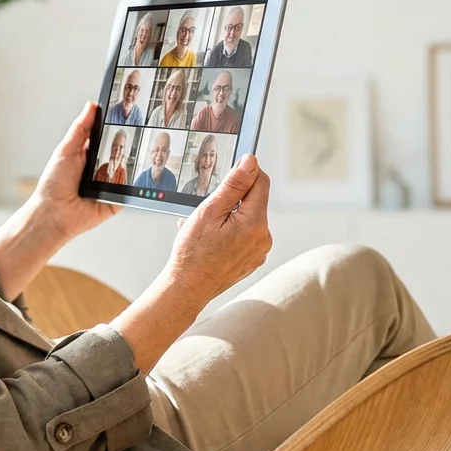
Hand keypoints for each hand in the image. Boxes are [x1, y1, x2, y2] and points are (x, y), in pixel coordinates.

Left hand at [27, 101, 119, 242]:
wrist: (54, 214)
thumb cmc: (53, 184)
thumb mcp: (66, 150)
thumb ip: (80, 128)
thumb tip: (91, 106)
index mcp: (87, 156)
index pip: (105, 138)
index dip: (114, 128)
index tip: (125, 116)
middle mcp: (99, 170)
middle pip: (119, 153)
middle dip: (125, 145)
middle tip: (133, 134)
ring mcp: (109, 185)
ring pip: (126, 170)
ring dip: (128, 164)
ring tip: (126, 157)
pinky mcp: (116, 200)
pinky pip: (129, 190)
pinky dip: (129, 184)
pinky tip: (126, 176)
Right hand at [166, 154, 271, 305]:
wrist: (187, 288)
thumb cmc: (193, 253)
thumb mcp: (210, 211)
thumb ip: (234, 185)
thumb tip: (250, 162)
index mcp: (255, 223)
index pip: (260, 182)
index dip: (245, 172)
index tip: (229, 173)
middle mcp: (263, 238)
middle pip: (254, 201)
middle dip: (232, 199)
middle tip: (208, 210)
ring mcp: (259, 251)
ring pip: (248, 218)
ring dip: (229, 215)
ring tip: (205, 228)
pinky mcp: (252, 259)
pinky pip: (245, 235)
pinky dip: (230, 231)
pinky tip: (211, 239)